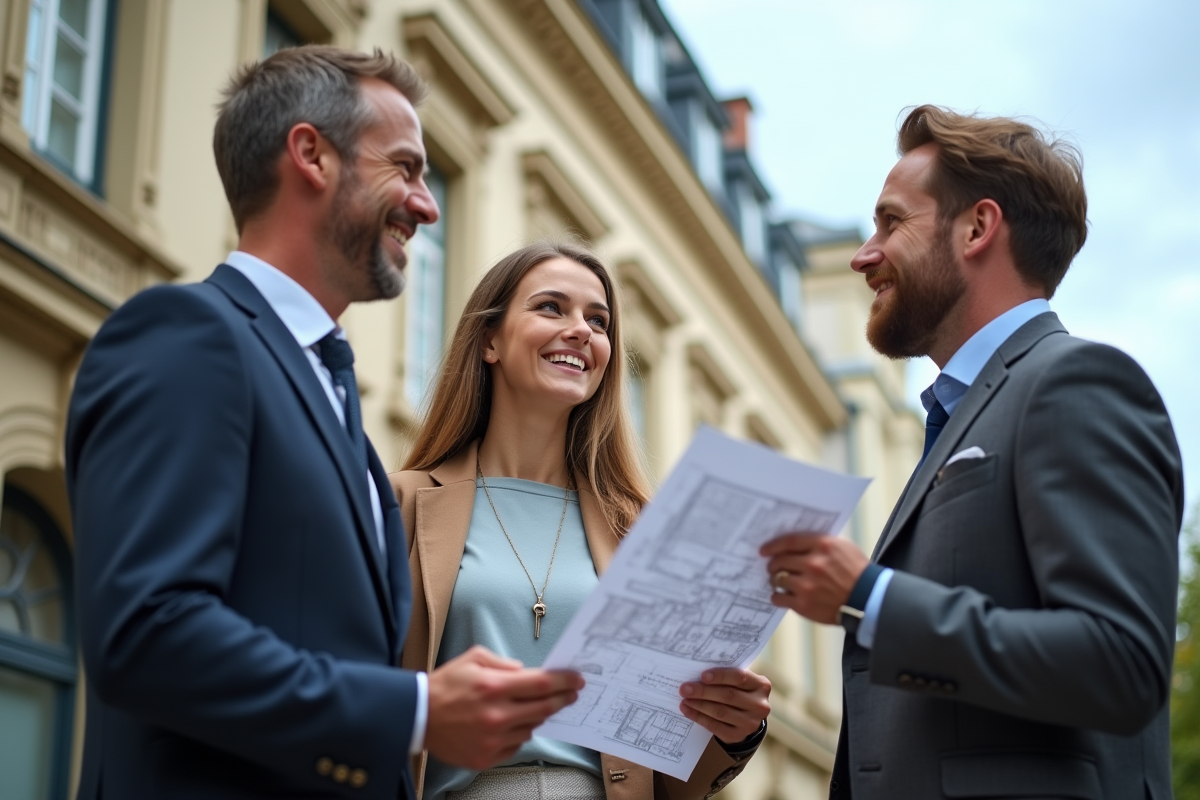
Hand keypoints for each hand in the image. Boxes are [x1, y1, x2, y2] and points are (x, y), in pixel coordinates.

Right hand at [424, 645, 583, 769]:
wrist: (417, 716)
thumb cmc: (446, 685)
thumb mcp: (473, 659)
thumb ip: (503, 663)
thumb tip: (526, 672)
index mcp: (494, 687)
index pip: (542, 684)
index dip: (564, 682)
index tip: (577, 680)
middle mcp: (496, 716)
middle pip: (544, 709)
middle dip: (561, 699)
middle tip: (572, 694)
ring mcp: (492, 740)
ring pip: (531, 728)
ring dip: (536, 716)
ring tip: (526, 707)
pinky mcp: (486, 758)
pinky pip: (516, 745)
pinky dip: (517, 733)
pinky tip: (508, 724)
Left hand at [679, 668, 770, 744]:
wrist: (745, 717)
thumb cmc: (738, 691)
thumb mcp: (739, 682)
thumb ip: (726, 676)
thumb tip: (696, 671)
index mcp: (761, 685)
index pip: (740, 677)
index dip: (721, 676)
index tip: (702, 675)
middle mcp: (760, 705)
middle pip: (728, 696)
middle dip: (704, 691)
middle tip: (685, 688)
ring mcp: (750, 723)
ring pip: (721, 712)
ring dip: (699, 705)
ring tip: (684, 699)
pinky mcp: (738, 736)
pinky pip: (715, 726)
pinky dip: (699, 717)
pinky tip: (687, 710)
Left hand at [760, 533, 868, 623]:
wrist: (868, 599)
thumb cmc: (857, 572)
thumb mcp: (843, 547)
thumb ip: (820, 543)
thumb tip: (796, 543)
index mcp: (823, 546)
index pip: (789, 541)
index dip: (773, 545)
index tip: (764, 550)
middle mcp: (813, 564)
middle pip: (780, 560)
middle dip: (774, 564)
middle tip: (773, 567)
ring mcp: (807, 585)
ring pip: (777, 579)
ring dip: (775, 579)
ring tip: (780, 581)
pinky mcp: (804, 604)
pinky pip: (779, 597)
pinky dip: (778, 595)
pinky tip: (783, 595)